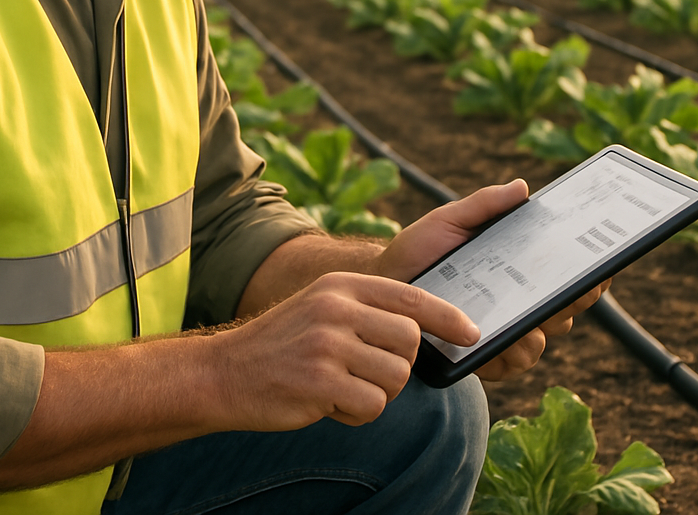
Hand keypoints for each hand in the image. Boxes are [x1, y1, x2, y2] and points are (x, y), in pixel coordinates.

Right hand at [209, 271, 479, 431]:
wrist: (225, 372)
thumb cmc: (284, 343)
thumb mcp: (323, 306)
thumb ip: (367, 309)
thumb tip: (422, 329)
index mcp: (342, 285)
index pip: (411, 297)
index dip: (447, 317)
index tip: (471, 332)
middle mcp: (337, 308)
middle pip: (409, 341)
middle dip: (400, 365)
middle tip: (370, 372)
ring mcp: (329, 344)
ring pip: (395, 377)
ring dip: (378, 392)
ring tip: (343, 386)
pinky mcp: (321, 382)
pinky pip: (373, 405)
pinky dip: (357, 412)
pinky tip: (329, 402)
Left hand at [375, 181, 610, 381]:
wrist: (382, 284)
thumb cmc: (419, 249)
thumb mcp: (449, 220)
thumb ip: (484, 204)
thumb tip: (522, 188)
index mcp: (519, 268)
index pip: (565, 272)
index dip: (592, 270)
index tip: (604, 259)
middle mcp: (518, 302)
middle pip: (565, 308)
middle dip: (578, 297)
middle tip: (579, 284)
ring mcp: (502, 331)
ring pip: (541, 341)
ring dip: (542, 330)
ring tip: (533, 319)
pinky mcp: (480, 358)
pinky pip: (508, 365)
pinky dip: (510, 356)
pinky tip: (502, 343)